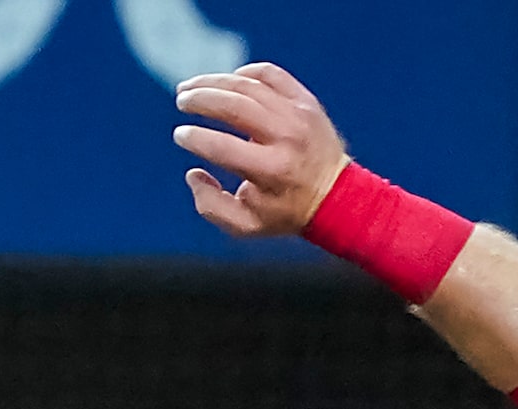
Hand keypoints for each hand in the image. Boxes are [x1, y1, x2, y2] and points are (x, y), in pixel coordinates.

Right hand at [174, 63, 350, 239]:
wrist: (336, 196)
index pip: (223, 147)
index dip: (195, 138)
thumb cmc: (284, 212)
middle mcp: (286, 138)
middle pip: (235, 106)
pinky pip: (271, 75)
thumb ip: (211, 206)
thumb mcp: (246, 225)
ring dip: (214, 81)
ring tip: (192, 87)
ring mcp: (298, 115)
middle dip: (201, 99)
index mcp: (271, 171)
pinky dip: (245, 74)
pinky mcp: (305, 100)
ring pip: (249, 85)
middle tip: (181, 100)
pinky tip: (228, 82)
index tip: (181, 135)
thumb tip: (193, 173)